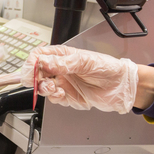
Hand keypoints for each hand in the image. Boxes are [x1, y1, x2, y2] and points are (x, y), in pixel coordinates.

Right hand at [20, 45, 138, 113]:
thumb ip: (63, 63)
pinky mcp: (67, 96)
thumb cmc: (107, 68)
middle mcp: (60, 69)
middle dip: (34, 78)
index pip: (39, 56)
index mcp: (62, 56)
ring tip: (52, 88)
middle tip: (36, 82)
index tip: (32, 69)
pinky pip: (53, 98)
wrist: (121, 86)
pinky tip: (62, 94)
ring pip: (42, 86)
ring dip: (43, 88)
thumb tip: (44, 62)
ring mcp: (63, 83)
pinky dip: (55, 97)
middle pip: (36, 72)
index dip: (32, 62)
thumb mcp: (85, 61)